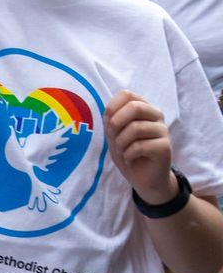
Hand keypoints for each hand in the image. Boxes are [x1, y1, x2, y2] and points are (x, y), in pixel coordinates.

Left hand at [107, 90, 177, 204]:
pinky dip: (128, 154)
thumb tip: (110, 111)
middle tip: (113, 138)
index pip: (127, 94)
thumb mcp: (114, 134)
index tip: (108, 123)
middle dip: (116, 123)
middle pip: (135, 106)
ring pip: (136, 128)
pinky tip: (130, 159)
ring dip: (121, 142)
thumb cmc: (127, 152)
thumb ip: (111, 119)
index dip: (112, 107)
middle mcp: (156, 116)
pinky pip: (140, 145)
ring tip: (122, 151)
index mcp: (143, 108)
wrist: (143, 178)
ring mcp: (163, 130)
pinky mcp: (165, 147)